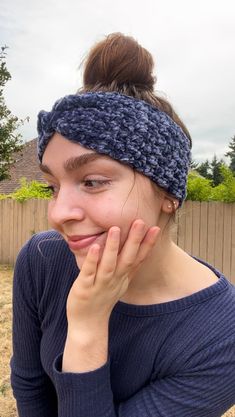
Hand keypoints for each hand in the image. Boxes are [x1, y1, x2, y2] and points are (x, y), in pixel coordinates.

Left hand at [66, 220, 159, 335]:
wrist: (88, 325)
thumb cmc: (102, 299)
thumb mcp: (120, 282)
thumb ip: (127, 267)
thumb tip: (137, 248)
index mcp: (123, 277)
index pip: (138, 259)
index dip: (148, 244)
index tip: (156, 228)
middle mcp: (115, 280)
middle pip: (127, 259)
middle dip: (135, 241)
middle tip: (140, 222)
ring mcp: (100, 285)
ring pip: (109, 264)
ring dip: (113, 247)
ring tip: (115, 229)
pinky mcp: (84, 289)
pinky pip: (89, 273)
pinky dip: (92, 260)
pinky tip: (95, 247)